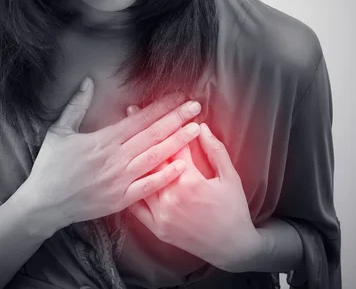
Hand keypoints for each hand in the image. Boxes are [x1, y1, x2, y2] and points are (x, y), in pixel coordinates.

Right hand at [26, 77, 202, 227]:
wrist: (44, 204)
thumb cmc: (50, 167)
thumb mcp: (59, 131)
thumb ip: (76, 106)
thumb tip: (87, 82)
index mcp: (103, 140)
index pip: (139, 119)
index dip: (161, 106)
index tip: (177, 96)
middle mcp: (116, 158)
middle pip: (153, 134)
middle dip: (177, 118)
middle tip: (196, 105)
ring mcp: (120, 180)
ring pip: (155, 157)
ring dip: (178, 142)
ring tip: (196, 129)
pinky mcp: (121, 199)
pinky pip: (149, 187)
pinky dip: (166, 176)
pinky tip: (183, 165)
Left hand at [126, 107, 261, 271]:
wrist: (233, 248)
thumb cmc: (234, 210)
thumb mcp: (230, 177)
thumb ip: (215, 150)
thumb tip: (201, 126)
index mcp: (191, 182)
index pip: (174, 145)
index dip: (168, 123)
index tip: (159, 106)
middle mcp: (171, 197)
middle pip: (152, 157)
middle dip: (143, 132)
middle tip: (131, 110)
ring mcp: (161, 214)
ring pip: (140, 180)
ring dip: (131, 156)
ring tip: (121, 137)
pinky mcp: (156, 228)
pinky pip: (135, 206)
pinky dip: (128, 189)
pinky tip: (121, 174)